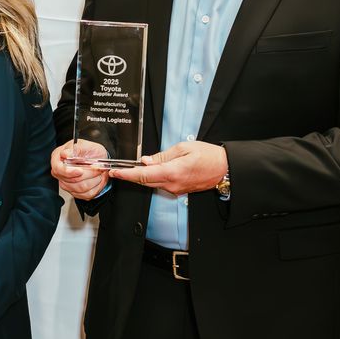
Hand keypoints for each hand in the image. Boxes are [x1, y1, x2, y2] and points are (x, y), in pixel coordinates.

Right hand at [50, 140, 110, 199]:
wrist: (98, 158)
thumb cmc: (89, 151)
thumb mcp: (85, 145)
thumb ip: (76, 149)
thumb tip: (66, 154)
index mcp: (58, 158)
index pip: (58, 169)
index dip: (69, 172)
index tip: (80, 171)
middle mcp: (60, 172)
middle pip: (70, 181)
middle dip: (87, 174)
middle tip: (97, 167)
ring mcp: (66, 183)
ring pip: (80, 188)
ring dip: (93, 180)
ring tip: (98, 172)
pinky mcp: (75, 192)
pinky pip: (86, 194)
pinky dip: (96, 187)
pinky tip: (97, 179)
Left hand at [108, 141, 226, 195]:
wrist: (224, 168)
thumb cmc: (208, 155)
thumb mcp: (184, 148)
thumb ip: (163, 155)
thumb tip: (146, 161)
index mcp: (172, 172)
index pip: (143, 175)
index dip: (127, 174)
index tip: (115, 172)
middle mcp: (172, 184)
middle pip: (144, 181)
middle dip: (129, 176)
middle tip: (116, 170)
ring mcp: (176, 189)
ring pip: (152, 183)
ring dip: (141, 177)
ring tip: (131, 168)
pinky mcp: (179, 190)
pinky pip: (161, 184)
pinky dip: (152, 178)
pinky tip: (150, 171)